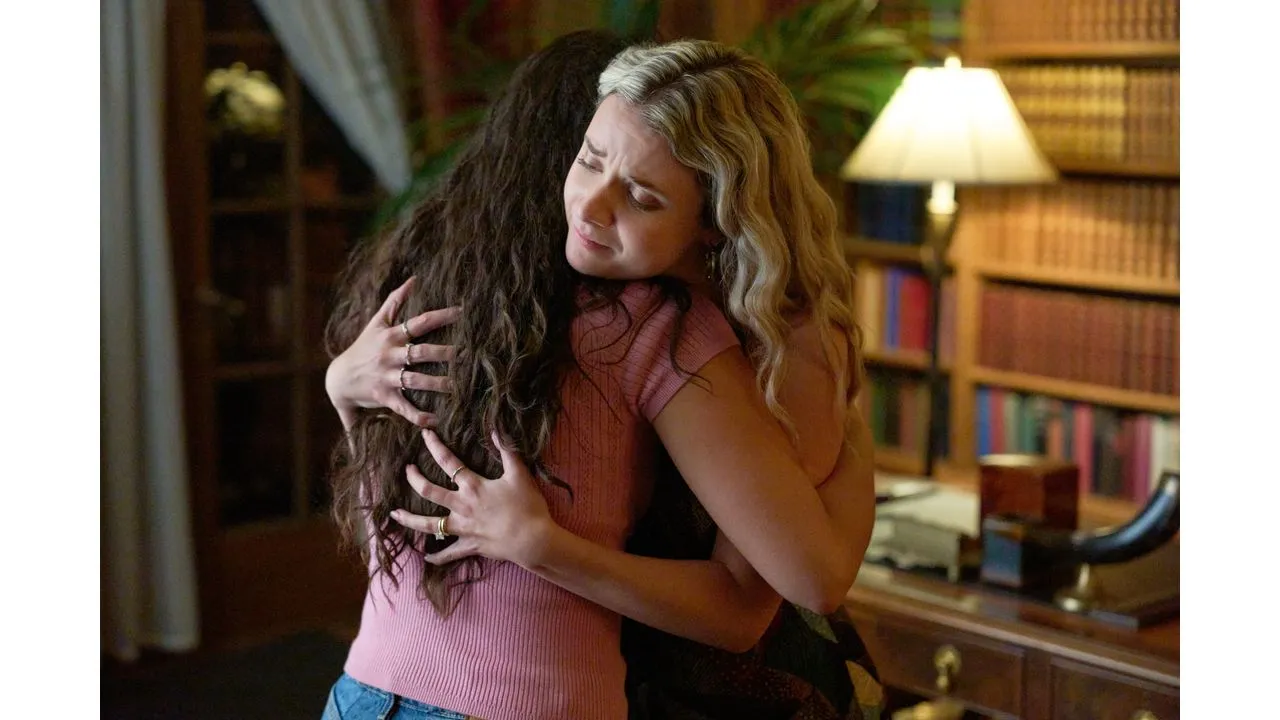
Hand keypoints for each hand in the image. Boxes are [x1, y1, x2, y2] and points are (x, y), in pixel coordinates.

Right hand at [325, 276, 459, 427]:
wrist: (338, 379)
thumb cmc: (362, 347)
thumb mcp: (376, 322)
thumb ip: (395, 300)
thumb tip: (413, 279)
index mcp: (392, 336)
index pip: (420, 322)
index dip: (441, 316)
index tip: (463, 312)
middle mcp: (391, 355)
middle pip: (421, 352)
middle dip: (444, 352)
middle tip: (469, 353)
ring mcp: (387, 377)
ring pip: (416, 380)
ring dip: (438, 384)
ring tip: (459, 387)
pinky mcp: (384, 397)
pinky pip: (403, 407)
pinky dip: (418, 415)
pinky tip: (436, 420)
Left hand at [390, 429, 554, 568]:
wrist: (532, 540)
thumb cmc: (528, 506)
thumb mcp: (519, 474)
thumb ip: (507, 450)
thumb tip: (496, 428)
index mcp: (473, 486)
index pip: (448, 462)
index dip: (435, 446)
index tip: (424, 435)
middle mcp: (462, 506)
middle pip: (430, 491)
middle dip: (415, 479)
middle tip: (407, 470)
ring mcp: (463, 528)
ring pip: (430, 524)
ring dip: (410, 519)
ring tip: (395, 514)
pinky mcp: (470, 545)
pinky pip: (449, 553)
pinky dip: (437, 557)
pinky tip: (427, 558)